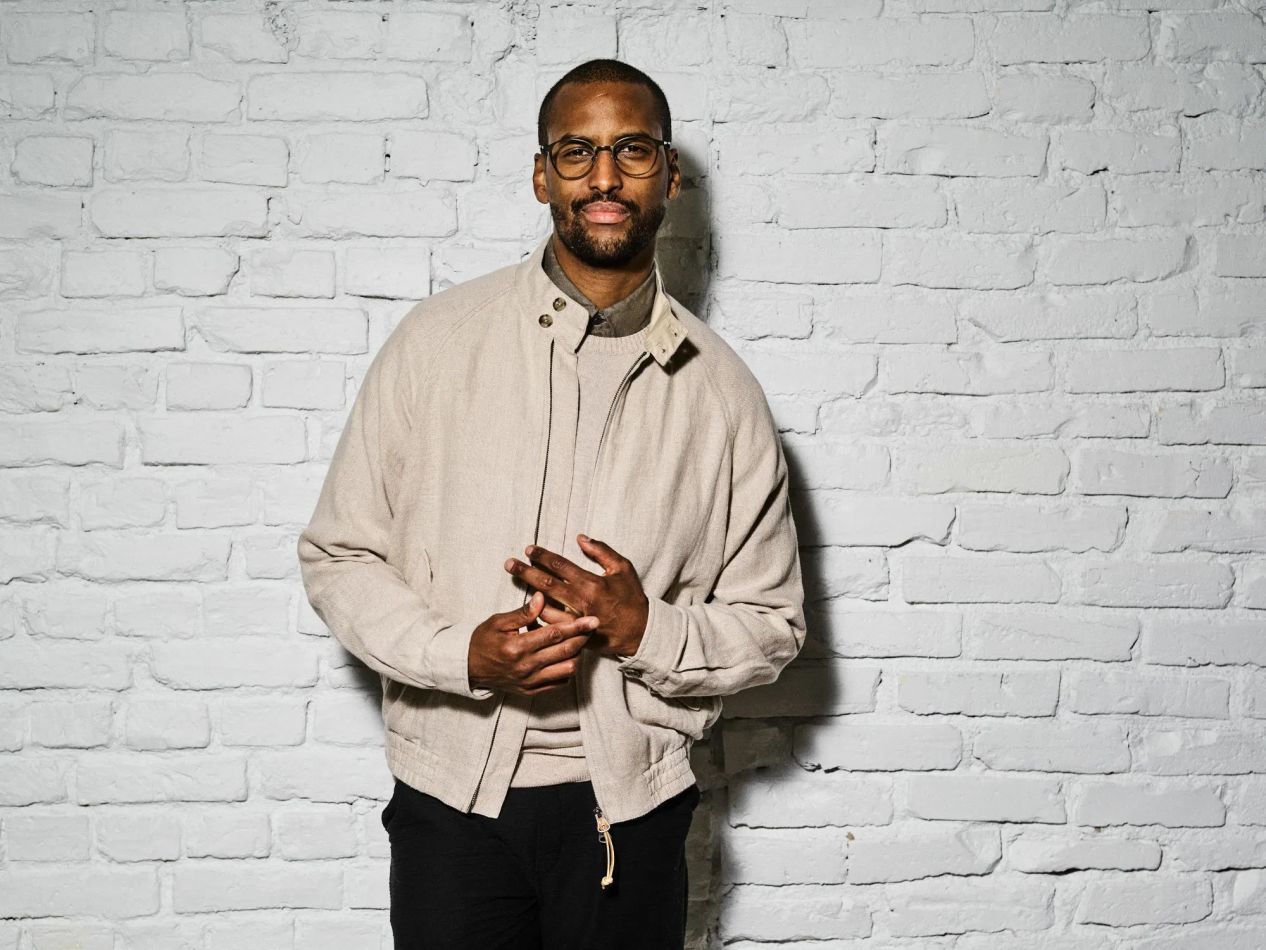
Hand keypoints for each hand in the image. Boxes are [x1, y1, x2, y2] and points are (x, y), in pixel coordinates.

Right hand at [468, 591, 597, 695]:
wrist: (468, 667)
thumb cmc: (483, 640)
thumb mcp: (498, 622)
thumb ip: (522, 612)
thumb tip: (542, 597)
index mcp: (518, 647)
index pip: (554, 635)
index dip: (576, 626)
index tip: (592, 619)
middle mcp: (526, 667)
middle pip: (565, 651)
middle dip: (583, 638)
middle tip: (594, 626)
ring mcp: (530, 681)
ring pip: (566, 670)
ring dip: (577, 654)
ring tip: (580, 640)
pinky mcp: (531, 691)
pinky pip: (559, 683)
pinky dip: (568, 670)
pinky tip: (568, 657)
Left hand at [503, 534, 648, 657]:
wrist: (640, 631)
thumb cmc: (631, 597)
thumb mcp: (623, 568)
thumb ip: (601, 551)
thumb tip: (581, 538)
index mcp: (592, 583)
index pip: (560, 566)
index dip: (542, 556)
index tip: (529, 550)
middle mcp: (581, 602)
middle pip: (546, 584)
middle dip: (525, 572)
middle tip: (509, 564)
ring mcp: (576, 620)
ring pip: (545, 608)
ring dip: (530, 595)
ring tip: (519, 583)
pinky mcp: (576, 635)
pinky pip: (552, 626)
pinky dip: (540, 617)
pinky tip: (531, 608)